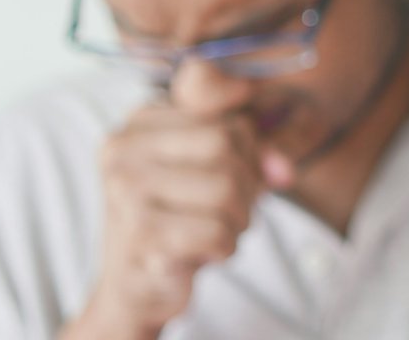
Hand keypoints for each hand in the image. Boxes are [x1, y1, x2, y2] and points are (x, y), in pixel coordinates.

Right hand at [62, 103, 290, 338]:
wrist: (135, 288)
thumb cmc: (181, 220)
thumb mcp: (217, 171)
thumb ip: (256, 154)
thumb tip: (284, 171)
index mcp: (140, 122)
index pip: (227, 120)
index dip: (251, 155)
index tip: (241, 179)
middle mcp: (124, 148)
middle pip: (225, 145)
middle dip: (246, 186)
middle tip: (234, 213)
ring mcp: (125, 190)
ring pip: (224, 187)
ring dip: (239, 220)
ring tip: (219, 232)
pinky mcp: (139, 234)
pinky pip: (216, 231)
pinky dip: (225, 247)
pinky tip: (206, 253)